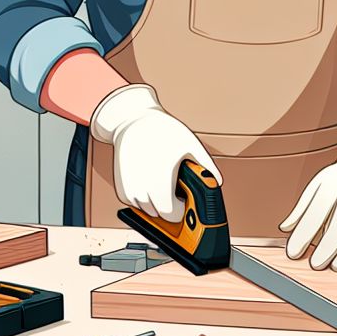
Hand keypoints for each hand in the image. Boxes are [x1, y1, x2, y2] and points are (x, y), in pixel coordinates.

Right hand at [90, 83, 221, 221]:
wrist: (134, 121)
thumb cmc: (164, 131)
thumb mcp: (190, 144)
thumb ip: (206, 165)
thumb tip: (216, 182)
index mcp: (161, 178)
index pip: (170, 213)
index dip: (181, 210)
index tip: (185, 200)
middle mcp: (142, 186)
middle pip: (158, 214)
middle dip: (170, 208)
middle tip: (176, 192)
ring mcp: (129, 188)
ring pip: (146, 210)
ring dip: (156, 204)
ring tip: (163, 185)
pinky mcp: (120, 187)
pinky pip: (133, 203)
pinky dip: (143, 199)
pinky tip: (151, 183)